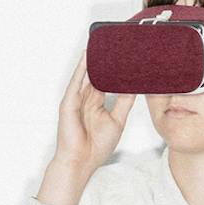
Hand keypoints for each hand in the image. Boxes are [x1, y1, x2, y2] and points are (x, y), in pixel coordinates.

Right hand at [50, 48, 133, 188]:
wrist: (82, 161)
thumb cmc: (96, 146)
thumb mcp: (118, 120)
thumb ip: (124, 102)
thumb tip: (134, 87)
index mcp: (97, 103)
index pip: (106, 80)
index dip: (114, 69)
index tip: (125, 56)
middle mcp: (86, 99)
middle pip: (95, 74)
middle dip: (103, 60)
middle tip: (113, 44)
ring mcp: (76, 100)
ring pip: (85, 75)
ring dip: (90, 60)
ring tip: (98, 43)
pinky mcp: (68, 103)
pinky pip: (75, 82)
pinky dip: (80, 70)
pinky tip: (86, 58)